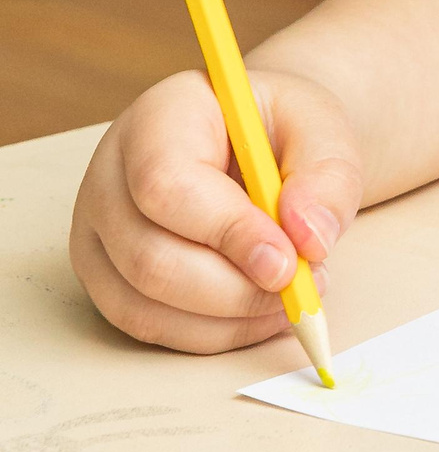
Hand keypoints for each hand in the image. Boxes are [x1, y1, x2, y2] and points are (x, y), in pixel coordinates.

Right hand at [69, 67, 361, 351]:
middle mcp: (110, 178)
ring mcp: (99, 235)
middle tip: (301, 286)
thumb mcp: (322, 126)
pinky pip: (150, 327)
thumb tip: (310, 239)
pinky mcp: (107, 279)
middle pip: (150, 259)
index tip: (288, 260)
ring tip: (293, 295)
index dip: (228, 232)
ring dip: (229, 316)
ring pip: (146, 304)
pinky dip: (214, 332)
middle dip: (234, 289)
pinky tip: (261, 312)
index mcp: (157, 120)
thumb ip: (327, 175)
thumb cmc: (281, 129)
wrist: (256, 140)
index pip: (167, 186)